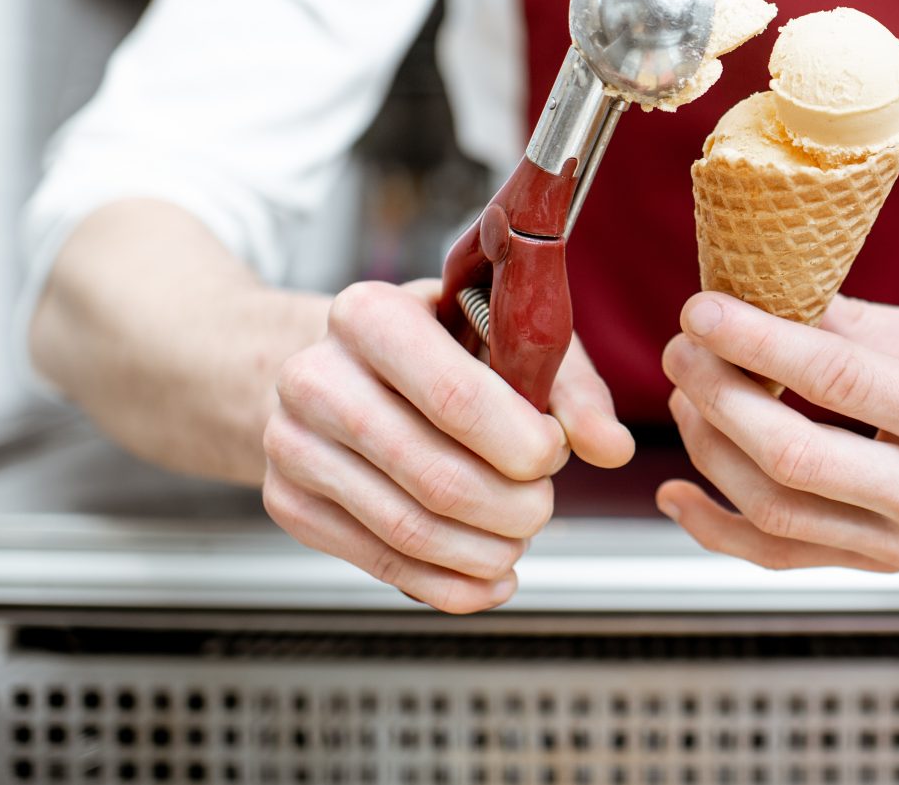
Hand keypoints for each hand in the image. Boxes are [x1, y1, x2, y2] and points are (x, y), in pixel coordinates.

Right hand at [263, 279, 634, 611]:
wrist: (333, 364)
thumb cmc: (433, 342)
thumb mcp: (506, 336)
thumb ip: (568, 387)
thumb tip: (609, 447)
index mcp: (369, 314)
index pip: (455, 397)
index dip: (520, 443)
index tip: (553, 455)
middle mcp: (315, 376)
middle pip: (435, 475)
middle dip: (513, 507)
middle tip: (543, 504)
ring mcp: (291, 444)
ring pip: (408, 529)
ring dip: (486, 552)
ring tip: (520, 538)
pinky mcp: (288, 502)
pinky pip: (380, 563)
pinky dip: (450, 585)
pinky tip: (489, 576)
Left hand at [656, 293, 898, 572]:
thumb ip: (870, 330)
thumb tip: (779, 300)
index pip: (838, 379)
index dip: (758, 341)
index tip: (706, 308)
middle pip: (794, 455)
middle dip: (719, 395)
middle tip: (683, 348)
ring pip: (778, 515)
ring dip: (712, 452)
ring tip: (687, 395)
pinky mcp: (886, 569)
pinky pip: (787, 560)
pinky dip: (721, 532)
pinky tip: (681, 494)